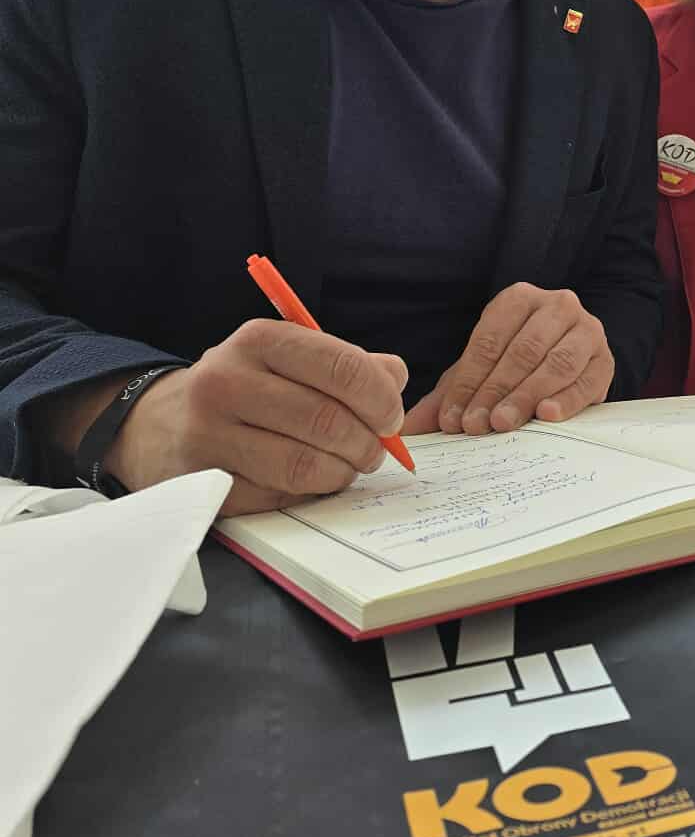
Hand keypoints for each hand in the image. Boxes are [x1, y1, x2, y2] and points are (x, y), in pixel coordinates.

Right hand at [106, 320, 408, 514]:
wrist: (158, 423)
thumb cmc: (244, 389)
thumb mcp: (288, 359)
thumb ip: (348, 365)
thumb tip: (394, 378)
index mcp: (258, 340)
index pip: (341, 367)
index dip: (380, 398)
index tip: (392, 418)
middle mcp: (226, 380)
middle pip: (327, 421)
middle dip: (366, 443)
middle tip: (373, 451)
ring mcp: (208, 433)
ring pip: (304, 465)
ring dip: (340, 473)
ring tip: (346, 467)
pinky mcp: (201, 480)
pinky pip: (276, 496)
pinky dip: (305, 494)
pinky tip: (306, 482)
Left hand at [403, 284, 613, 433]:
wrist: (572, 358)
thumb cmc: (518, 363)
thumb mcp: (482, 371)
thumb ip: (449, 395)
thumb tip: (409, 426)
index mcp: (520, 299)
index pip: (489, 340)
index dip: (468, 381)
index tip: (452, 418)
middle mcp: (557, 305)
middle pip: (523, 350)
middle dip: (496, 390)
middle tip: (477, 425)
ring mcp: (586, 329)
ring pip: (556, 362)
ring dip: (527, 395)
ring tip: (504, 423)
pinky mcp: (606, 359)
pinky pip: (587, 380)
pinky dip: (566, 399)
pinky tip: (546, 415)